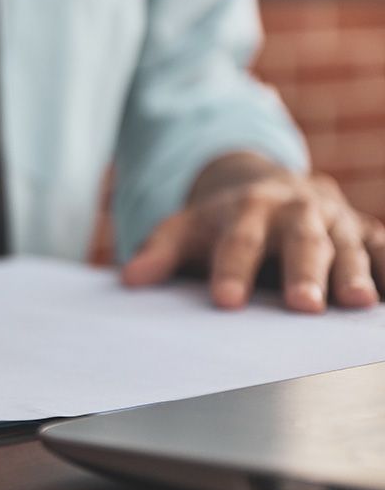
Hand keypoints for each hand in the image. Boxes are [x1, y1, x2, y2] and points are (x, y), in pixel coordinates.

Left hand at [122, 153, 383, 312]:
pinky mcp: (364, 231)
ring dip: (353, 273)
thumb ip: (161, 251)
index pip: (238, 241)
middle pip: (300, 241)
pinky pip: (382, 247)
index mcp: (247, 207)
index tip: (225, 300)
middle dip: (303, 272)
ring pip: (347, 245)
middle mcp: (295, 210)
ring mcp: (335, 220)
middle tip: (302, 305)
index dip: (232, 270)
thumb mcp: (186, 227)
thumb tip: (131, 280)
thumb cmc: (223, 219)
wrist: (270, 184)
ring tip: (356, 303)